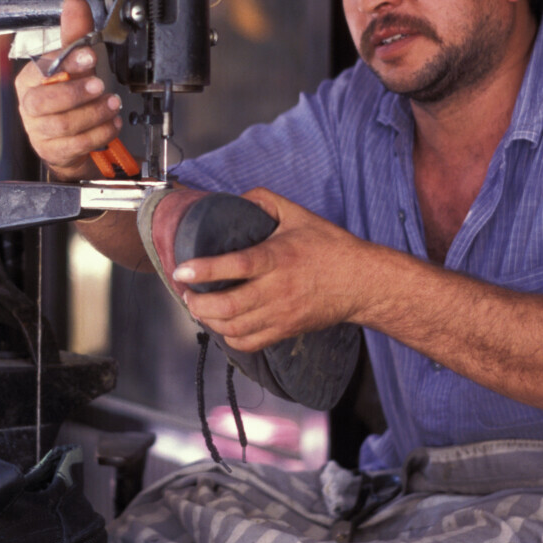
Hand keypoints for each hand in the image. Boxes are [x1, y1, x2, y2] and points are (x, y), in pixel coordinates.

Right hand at [15, 0, 123, 181]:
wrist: (69, 137)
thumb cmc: (68, 96)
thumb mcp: (74, 64)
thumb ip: (74, 34)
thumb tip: (74, 4)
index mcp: (29, 80)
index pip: (41, 69)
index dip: (66, 63)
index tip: (88, 57)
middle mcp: (30, 106)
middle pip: (44, 101)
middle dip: (76, 92)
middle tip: (100, 85)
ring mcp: (40, 131)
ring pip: (63, 124)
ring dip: (93, 113)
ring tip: (112, 104)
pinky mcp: (54, 150)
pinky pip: (77, 144)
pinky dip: (99, 133)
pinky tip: (111, 122)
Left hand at [171, 188, 379, 351]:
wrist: (361, 282)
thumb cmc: (329, 247)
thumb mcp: (298, 214)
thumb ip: (264, 200)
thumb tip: (236, 199)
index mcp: (279, 258)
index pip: (237, 266)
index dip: (205, 269)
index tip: (182, 269)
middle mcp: (278, 289)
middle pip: (228, 306)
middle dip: (198, 303)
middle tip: (187, 292)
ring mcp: (281, 314)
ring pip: (234, 328)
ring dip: (209, 320)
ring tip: (200, 306)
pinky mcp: (285, 331)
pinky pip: (249, 343)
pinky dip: (229, 336)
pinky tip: (224, 323)